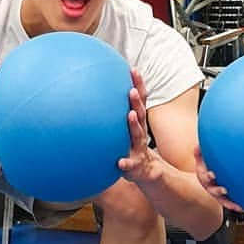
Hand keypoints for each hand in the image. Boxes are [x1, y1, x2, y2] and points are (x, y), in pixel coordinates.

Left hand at [117, 68, 162, 185]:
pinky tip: (120, 162)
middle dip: (137, 101)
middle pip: (140, 113)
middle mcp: (140, 132)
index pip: (140, 100)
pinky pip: (130, 164)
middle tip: (131, 90)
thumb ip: (115, 114)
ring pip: (138, 135)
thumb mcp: (127, 130)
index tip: (133, 70)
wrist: (146, 173)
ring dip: (134, 125)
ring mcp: (138, 148)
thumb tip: (97, 93)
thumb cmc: (132, 147)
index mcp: (138, 122)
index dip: (138, 84)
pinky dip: (126, 163)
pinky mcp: (135, 166)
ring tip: (130, 115)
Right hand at [194, 144, 243, 213]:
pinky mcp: (223, 198)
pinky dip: (234, 205)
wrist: (208, 175)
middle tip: (224, 190)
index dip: (208, 176)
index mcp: (204, 177)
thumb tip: (197, 146)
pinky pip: (228, 203)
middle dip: (218, 190)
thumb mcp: (201, 159)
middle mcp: (210, 187)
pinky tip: (241, 207)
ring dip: (228, 202)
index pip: (204, 177)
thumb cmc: (206, 165)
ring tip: (236, 205)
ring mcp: (217, 193)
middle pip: (213, 190)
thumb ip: (199, 153)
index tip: (212, 174)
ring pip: (222, 200)